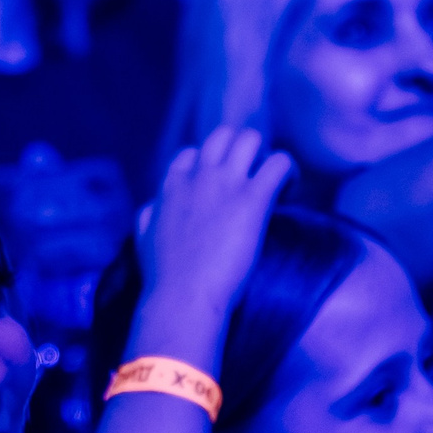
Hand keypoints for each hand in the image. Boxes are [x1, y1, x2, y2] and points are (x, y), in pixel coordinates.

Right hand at [135, 127, 292, 339]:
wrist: (183, 297)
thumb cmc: (164, 277)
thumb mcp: (143, 238)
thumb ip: (149, 215)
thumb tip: (155, 206)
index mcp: (172, 185)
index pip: (193, 153)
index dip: (210, 164)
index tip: (221, 187)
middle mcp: (199, 175)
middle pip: (225, 135)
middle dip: (241, 151)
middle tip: (252, 179)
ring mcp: (227, 183)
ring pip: (252, 139)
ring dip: (266, 156)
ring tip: (274, 184)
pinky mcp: (253, 198)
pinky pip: (280, 163)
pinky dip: (290, 173)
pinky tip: (289, 193)